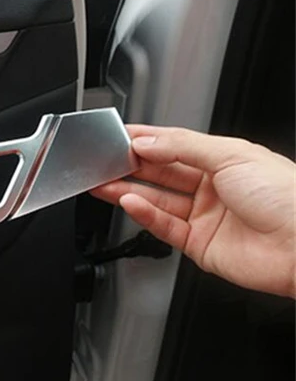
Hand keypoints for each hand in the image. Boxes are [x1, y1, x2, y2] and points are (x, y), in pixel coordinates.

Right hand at [92, 125, 294, 297]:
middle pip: (161, 173)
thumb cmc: (287, 197)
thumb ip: (183, 147)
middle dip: (130, 165)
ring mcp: (206, 217)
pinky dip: (144, 215)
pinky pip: (164, 227)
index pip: (174, 145)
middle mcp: (213, 188)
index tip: (117, 136)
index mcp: (225, 160)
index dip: (145, 140)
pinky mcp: (200, 245)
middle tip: (103, 159)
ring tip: (104, 182)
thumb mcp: (232, 155)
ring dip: (128, 190)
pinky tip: (129, 202)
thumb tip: (146, 142)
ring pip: (157, 201)